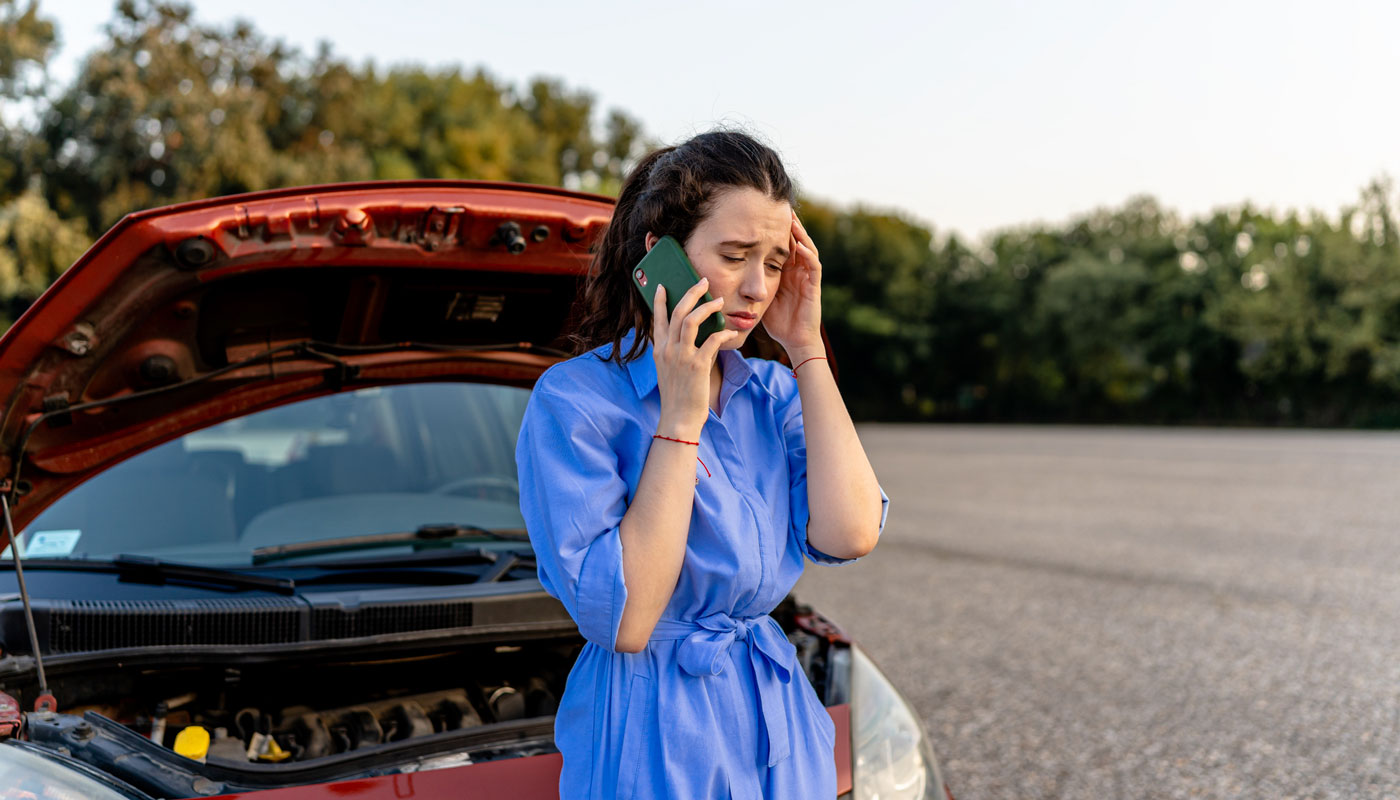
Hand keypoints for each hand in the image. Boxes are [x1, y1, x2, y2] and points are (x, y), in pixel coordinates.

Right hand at [651, 278, 740, 437]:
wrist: (678, 418)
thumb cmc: (677, 396)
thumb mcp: (669, 370)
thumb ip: (677, 351)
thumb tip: (696, 335)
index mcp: (659, 350)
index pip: (658, 318)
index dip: (661, 300)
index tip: (664, 286)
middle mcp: (668, 350)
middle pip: (677, 312)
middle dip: (691, 293)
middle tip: (703, 282)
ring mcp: (681, 357)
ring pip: (691, 320)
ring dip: (707, 307)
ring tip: (719, 301)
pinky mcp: (697, 365)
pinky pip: (712, 341)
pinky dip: (723, 333)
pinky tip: (731, 331)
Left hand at [763, 211, 823, 356]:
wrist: (795, 340)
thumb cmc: (778, 322)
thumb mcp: (761, 296)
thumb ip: (751, 283)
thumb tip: (728, 272)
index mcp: (786, 272)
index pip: (782, 246)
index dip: (775, 231)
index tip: (764, 215)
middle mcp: (798, 271)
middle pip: (796, 242)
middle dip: (789, 226)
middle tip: (780, 207)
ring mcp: (808, 278)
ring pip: (807, 249)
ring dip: (801, 234)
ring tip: (792, 220)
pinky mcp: (814, 287)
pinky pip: (814, 267)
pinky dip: (808, 255)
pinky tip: (800, 246)